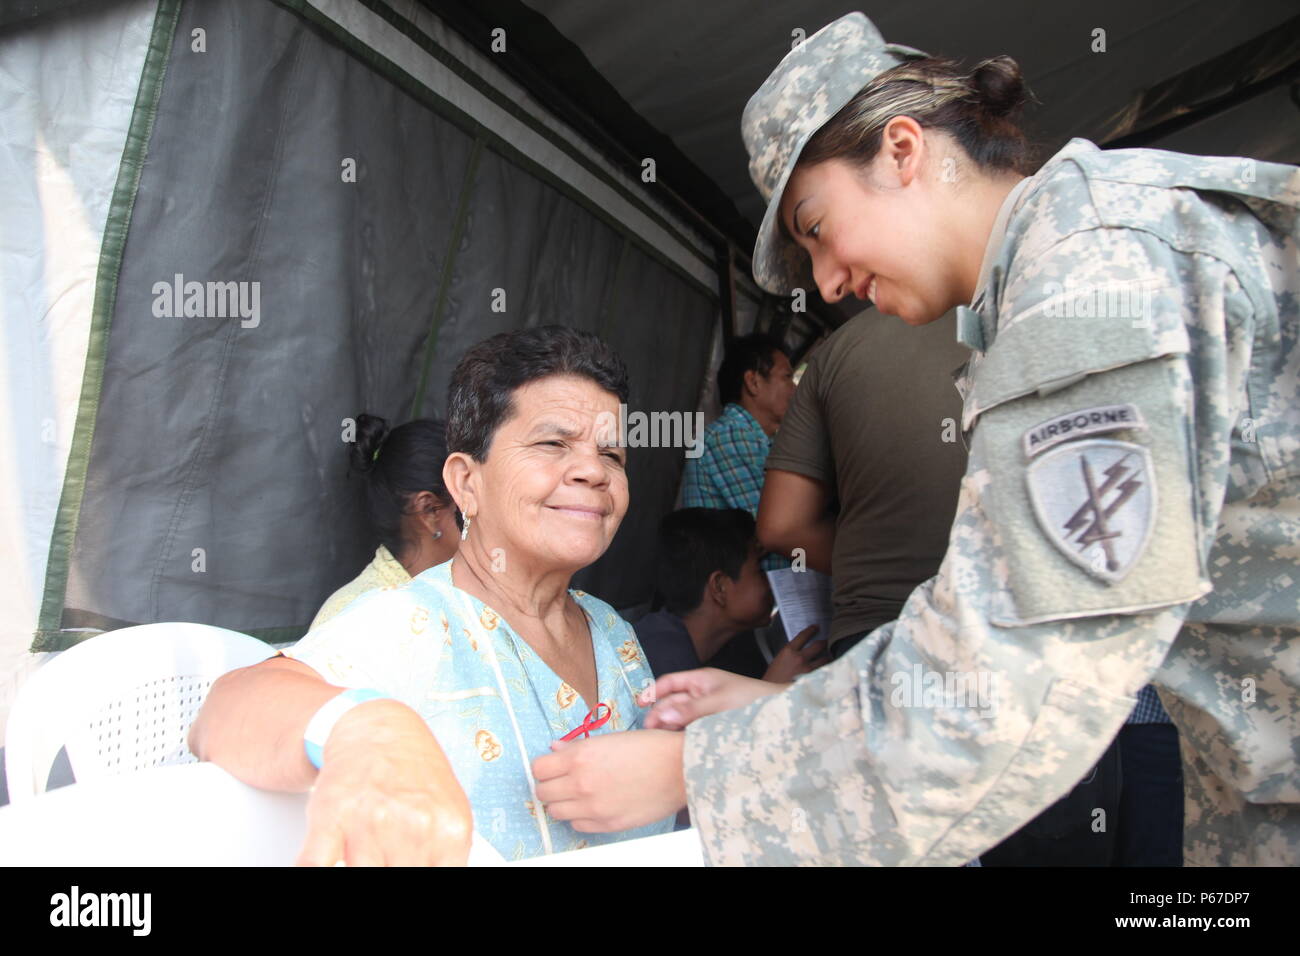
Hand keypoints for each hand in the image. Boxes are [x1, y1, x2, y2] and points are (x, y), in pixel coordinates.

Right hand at [296, 699, 472, 865]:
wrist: (374, 730)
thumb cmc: (411, 774)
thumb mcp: (448, 813)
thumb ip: (443, 856)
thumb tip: (433, 873)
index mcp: (450, 830)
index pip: (435, 880)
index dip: (419, 873)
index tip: (408, 863)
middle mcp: (414, 825)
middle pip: (395, 878)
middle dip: (390, 867)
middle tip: (387, 854)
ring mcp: (371, 822)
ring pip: (361, 875)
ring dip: (359, 864)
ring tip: (365, 845)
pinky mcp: (330, 818)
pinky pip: (314, 865)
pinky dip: (313, 869)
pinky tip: (329, 856)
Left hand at [532, 730, 686, 832]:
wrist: (679, 769)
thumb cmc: (649, 748)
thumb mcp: (610, 738)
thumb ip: (577, 746)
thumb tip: (556, 749)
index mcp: (580, 757)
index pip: (538, 768)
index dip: (545, 766)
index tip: (553, 766)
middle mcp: (581, 783)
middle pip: (542, 792)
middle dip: (550, 785)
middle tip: (563, 780)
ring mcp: (593, 807)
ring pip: (555, 812)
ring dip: (563, 802)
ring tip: (579, 793)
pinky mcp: (606, 824)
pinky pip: (577, 825)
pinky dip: (580, 816)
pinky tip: (593, 804)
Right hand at [640, 667, 784, 730]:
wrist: (781, 716)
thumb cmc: (753, 699)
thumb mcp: (719, 702)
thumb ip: (690, 710)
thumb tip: (661, 716)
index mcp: (700, 680)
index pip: (669, 683)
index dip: (653, 692)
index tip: (640, 705)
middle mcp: (701, 694)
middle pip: (672, 702)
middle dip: (659, 714)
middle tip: (650, 732)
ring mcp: (706, 711)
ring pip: (680, 718)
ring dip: (670, 727)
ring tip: (660, 742)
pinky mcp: (712, 726)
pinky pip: (692, 730)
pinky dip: (683, 736)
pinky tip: (677, 746)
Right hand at [762, 625, 827, 682]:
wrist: (772, 692)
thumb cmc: (775, 676)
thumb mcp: (780, 658)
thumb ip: (792, 651)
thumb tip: (805, 646)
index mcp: (788, 651)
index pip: (803, 635)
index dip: (812, 630)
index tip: (816, 627)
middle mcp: (799, 658)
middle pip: (819, 645)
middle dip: (824, 641)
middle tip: (826, 640)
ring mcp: (807, 670)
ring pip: (825, 658)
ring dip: (827, 656)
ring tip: (828, 655)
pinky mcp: (812, 679)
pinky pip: (824, 670)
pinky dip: (826, 668)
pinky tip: (827, 667)